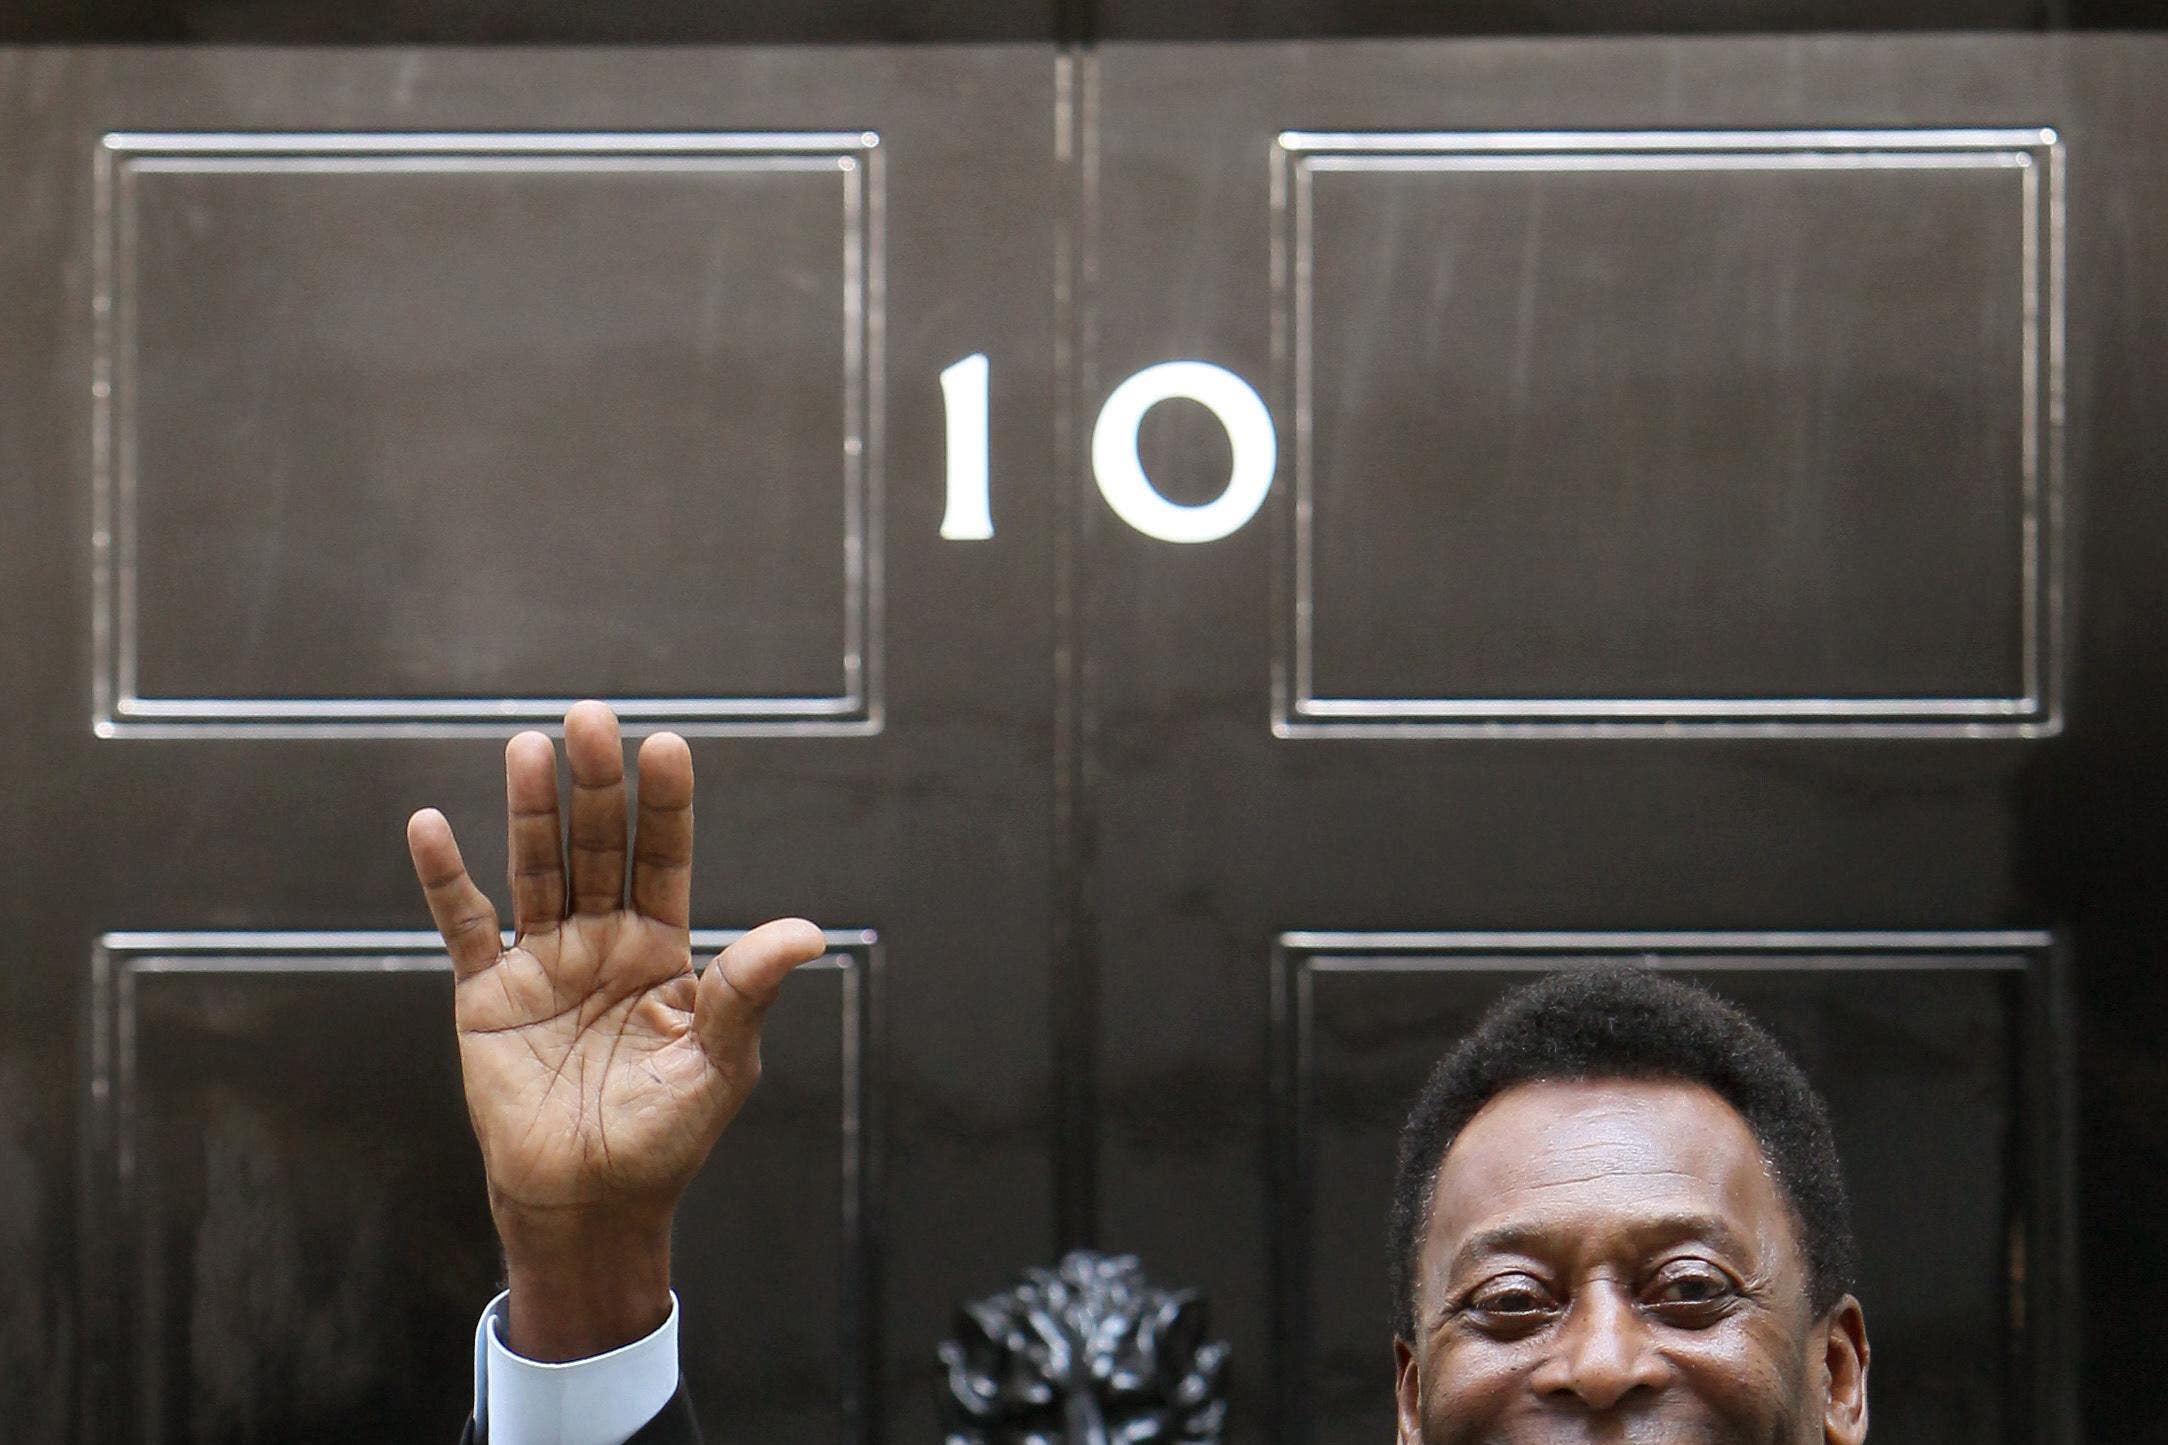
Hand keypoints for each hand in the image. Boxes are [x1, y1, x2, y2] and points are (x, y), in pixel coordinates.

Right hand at [406, 699, 824, 1358]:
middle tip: (589, 718)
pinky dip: (447, 878)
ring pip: (537, 868)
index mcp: (665, 949)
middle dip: (596, 786)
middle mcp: (604, 940)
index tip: (666, 746)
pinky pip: (466, 925)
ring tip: (528, 747)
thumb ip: (748, 992)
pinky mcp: (487, 995)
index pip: (666, 857)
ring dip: (530, 809)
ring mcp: (544, 961)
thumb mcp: (719, 1063)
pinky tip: (431, 824)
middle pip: (600, 847)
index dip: (665, 804)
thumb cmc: (665, 1136)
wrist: (590, 1203)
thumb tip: (808, 932)